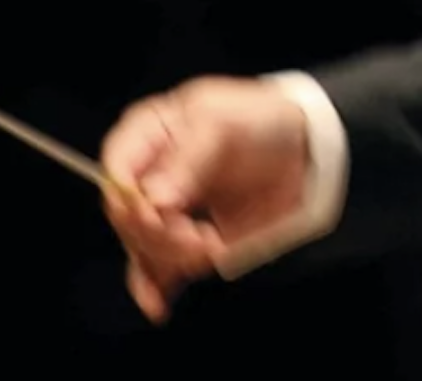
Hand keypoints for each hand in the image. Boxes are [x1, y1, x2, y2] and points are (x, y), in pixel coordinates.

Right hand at [99, 76, 309, 321]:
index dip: (131, 199)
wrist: (304, 147)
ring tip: (212, 248)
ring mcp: (167, 209)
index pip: (117, 170)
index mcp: (148, 134)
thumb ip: (187, 157)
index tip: (159, 216)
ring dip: (172, 258)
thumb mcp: (223, 122)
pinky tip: (159, 302)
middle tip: (200, 236)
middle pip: (129, 217)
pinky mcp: (186, 238)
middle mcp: (149, 173)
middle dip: (162, 234)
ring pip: (143, 247)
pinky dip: (156, 286)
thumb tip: (153, 198)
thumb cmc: (261, 118)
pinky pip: (158, 268)